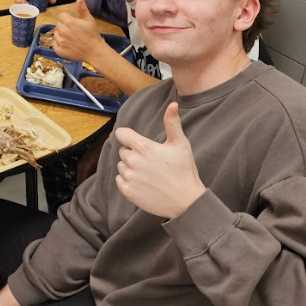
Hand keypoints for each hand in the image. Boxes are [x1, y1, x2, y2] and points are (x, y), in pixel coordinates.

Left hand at [53, 0, 103, 61]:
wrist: (94, 51)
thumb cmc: (92, 34)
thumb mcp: (89, 20)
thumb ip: (82, 9)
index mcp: (68, 22)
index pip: (61, 16)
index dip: (67, 18)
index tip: (73, 23)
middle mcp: (62, 30)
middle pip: (58, 24)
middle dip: (64, 26)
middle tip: (73, 31)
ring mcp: (59, 41)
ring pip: (56, 34)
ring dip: (61, 35)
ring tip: (71, 38)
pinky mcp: (59, 50)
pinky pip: (54, 44)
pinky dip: (59, 44)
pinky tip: (68, 45)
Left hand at [115, 103, 206, 218]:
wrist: (186, 201)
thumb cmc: (184, 171)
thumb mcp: (180, 144)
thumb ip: (172, 123)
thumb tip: (173, 104)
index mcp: (143, 147)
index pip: (121, 134)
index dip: (129, 136)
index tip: (138, 142)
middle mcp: (132, 161)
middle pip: (123, 150)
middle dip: (133, 153)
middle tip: (151, 162)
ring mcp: (129, 177)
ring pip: (121, 166)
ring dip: (131, 167)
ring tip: (149, 174)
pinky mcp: (127, 191)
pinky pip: (119, 180)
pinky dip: (128, 181)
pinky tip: (144, 183)